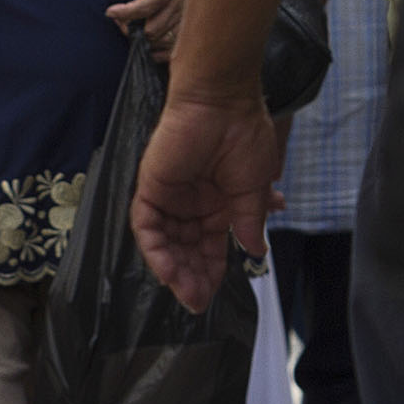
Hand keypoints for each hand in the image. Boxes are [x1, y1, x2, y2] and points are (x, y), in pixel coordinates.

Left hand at [104, 0, 194, 55]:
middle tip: (120, 18)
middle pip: (150, 30)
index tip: (110, 11)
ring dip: (141, 37)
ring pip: (160, 40)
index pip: (143, 8)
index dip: (123, 13)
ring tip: (132, 24)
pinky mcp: (192, 26)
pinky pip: (173, 47)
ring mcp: (188, 19)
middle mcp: (181, 6)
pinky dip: (157, 48)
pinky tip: (149, 38)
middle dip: (130, 28)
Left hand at [131, 90, 278, 308]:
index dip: (212, 271)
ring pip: (165, 244)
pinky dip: (156, 251)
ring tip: (186, 292)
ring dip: (174, 270)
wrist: (224, 102)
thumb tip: (255, 252)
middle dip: (192, 277)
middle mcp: (190, 203)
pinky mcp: (151, 188)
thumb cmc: (243, 133)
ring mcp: (169, 196)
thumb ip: (248, 222)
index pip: (210, 246)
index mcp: (216, 203)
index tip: (213, 295)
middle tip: (197, 301)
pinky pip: (147, 227)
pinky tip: (168, 270)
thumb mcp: (254, 188)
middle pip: (186, 250)